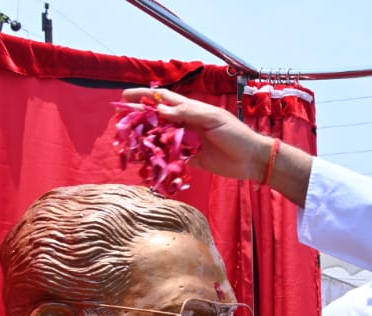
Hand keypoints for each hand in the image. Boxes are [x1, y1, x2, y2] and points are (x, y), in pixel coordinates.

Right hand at [120, 87, 264, 180]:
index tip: (124, 97)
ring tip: (128, 143)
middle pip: (156, 119)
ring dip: (145, 140)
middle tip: (119, 122)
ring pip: (160, 139)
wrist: (252, 160)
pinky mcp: (190, 159)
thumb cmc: (237, 134)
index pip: (162, 99)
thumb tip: (160, 110)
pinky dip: (158, 159)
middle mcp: (186, 124)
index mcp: (191, 109)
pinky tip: (145, 162)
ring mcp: (187, 142)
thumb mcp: (213, 119)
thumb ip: (188, 113)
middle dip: (138, 119)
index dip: (144, 96)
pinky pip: (170, 158)